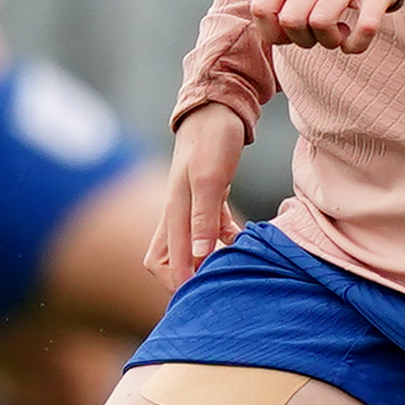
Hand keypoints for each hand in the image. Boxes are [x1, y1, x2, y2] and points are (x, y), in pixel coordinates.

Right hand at [144, 102, 249, 289]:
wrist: (218, 106)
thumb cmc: (212, 139)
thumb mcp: (211, 179)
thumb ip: (204, 218)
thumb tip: (195, 257)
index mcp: (173, 211)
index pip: (163, 261)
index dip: (179, 284)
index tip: (202, 298)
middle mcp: (177, 212)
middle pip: (166, 259)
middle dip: (183, 279)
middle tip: (212, 291)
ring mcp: (190, 204)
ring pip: (187, 246)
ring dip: (203, 262)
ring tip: (229, 273)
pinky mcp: (207, 196)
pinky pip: (210, 229)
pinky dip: (222, 241)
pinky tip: (241, 243)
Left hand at [248, 0, 401, 53]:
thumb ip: (279, 2)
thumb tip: (273, 37)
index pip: (262, 7)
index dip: (271, 32)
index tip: (287, 35)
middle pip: (291, 20)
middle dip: (301, 40)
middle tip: (316, 36)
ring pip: (321, 24)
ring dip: (327, 42)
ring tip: (336, 36)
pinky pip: (364, 29)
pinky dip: (354, 46)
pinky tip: (352, 43)